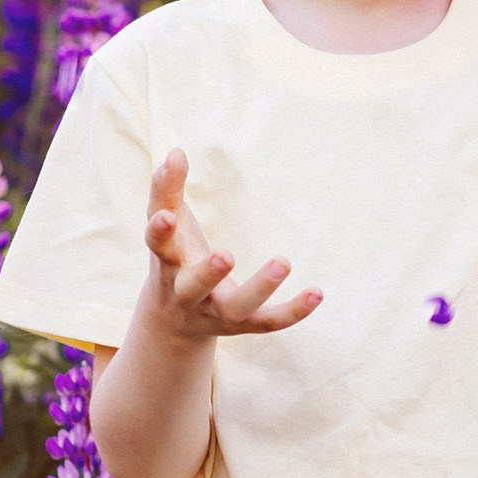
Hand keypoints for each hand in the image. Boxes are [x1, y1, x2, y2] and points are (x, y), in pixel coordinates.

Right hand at [140, 150, 321, 341]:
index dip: (160, 233)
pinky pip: (269, 322)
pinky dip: (294, 311)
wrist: (173, 320)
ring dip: (259, 287)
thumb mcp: (166, 227)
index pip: (159, 248)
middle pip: (194, 287)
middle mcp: (187, 293)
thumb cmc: (173, 258)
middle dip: (208, 273)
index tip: (165, 217)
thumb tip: (176, 151)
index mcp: (167, 264)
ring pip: (236, 307)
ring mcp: (215, 312)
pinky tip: (318, 291)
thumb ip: (167, 190)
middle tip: (226, 254)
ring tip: (283, 261)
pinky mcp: (243, 325)